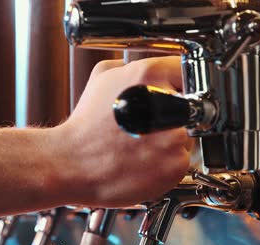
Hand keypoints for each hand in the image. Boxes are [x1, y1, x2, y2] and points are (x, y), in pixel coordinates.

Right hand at [52, 56, 190, 207]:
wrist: (71, 163)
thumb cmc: (84, 126)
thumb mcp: (100, 78)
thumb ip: (127, 66)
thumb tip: (138, 65)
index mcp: (149, 76)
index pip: (185, 70)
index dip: (177, 84)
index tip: (172, 93)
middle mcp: (167, 104)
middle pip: (189, 105)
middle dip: (173, 114)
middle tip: (147, 126)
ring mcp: (174, 137)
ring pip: (186, 135)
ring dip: (169, 141)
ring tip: (140, 147)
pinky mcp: (175, 164)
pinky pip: (182, 161)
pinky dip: (166, 164)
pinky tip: (143, 163)